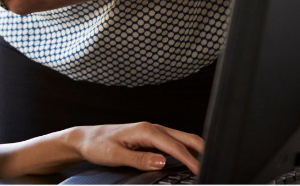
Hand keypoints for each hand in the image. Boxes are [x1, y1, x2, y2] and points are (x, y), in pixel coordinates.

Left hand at [70, 122, 203, 174]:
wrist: (85, 139)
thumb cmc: (98, 145)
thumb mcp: (115, 155)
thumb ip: (139, 159)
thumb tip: (162, 162)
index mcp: (145, 130)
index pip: (175, 146)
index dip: (190, 159)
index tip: (201, 171)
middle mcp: (152, 128)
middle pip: (186, 138)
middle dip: (203, 151)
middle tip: (215, 166)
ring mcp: (153, 132)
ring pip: (182, 139)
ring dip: (197, 150)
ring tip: (208, 164)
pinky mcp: (151, 138)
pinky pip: (175, 143)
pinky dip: (187, 150)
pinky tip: (192, 160)